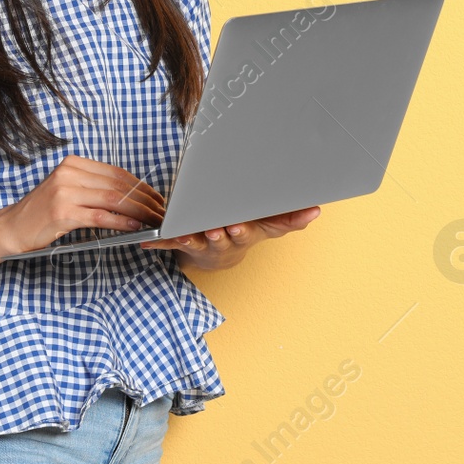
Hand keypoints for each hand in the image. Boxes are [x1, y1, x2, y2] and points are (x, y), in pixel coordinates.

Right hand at [0, 155, 165, 257]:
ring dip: (139, 211)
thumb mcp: (69, 190)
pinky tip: (135, 227)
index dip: (143, 186)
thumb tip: (134, 196)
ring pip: (113, 199)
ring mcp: (65, 191)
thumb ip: (95, 188)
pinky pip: (100, 216)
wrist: (11, 228)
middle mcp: (69, 173)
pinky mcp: (62, 211)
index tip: (158, 198)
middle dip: (146, 200)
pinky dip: (121, 222)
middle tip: (163, 212)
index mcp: (74, 164)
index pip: (118, 173)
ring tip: (155, 221)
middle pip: (119, 185)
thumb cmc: (43, 212)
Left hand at [140, 206, 320, 270]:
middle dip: (217, 234)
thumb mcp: (269, 225)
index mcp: (245, 234)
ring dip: (187, 238)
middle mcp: (224, 242)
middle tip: (214, 229)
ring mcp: (203, 244)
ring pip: (195, 242)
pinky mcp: (183, 243)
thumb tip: (317, 210)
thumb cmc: (245, 230)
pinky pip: (170, 243)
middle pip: (221, 239)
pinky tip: (147, 242)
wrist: (218, 253)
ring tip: (179, 233)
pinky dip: (159, 242)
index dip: (241, 231)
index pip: (247, 233)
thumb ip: (291, 218)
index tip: (236, 227)